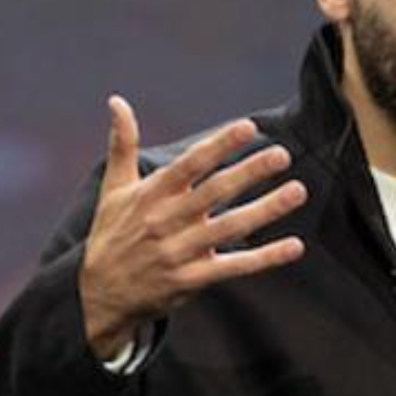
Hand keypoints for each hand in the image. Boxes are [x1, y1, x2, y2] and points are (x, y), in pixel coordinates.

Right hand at [78, 96, 306, 359]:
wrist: (98, 294)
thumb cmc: (111, 234)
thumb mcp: (112, 190)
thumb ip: (122, 146)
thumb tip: (117, 101)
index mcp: (150, 196)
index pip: (189, 165)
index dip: (218, 145)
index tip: (248, 127)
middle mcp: (166, 221)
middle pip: (215, 192)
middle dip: (249, 172)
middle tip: (282, 153)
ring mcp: (180, 252)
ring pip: (230, 227)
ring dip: (267, 209)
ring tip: (298, 190)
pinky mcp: (192, 279)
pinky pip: (235, 267)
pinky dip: (266, 258)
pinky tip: (295, 246)